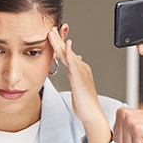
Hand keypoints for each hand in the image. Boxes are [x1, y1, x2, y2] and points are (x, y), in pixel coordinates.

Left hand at [48, 27, 110, 142]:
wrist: (92, 114)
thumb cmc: (84, 103)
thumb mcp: (77, 86)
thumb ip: (74, 75)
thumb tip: (72, 64)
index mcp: (80, 69)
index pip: (67, 54)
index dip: (59, 44)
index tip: (52, 35)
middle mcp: (81, 68)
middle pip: (67, 51)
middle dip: (58, 39)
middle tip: (50, 28)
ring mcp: (81, 72)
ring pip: (68, 54)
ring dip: (59, 42)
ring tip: (52, 33)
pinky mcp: (79, 78)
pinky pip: (73, 63)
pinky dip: (69, 53)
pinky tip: (67, 44)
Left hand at [113, 106, 142, 142]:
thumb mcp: (134, 122)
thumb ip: (123, 129)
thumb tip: (114, 140)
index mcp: (120, 112)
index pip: (115, 137)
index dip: (128, 138)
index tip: (137, 130)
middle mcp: (123, 115)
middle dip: (132, 142)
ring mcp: (129, 122)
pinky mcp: (137, 130)